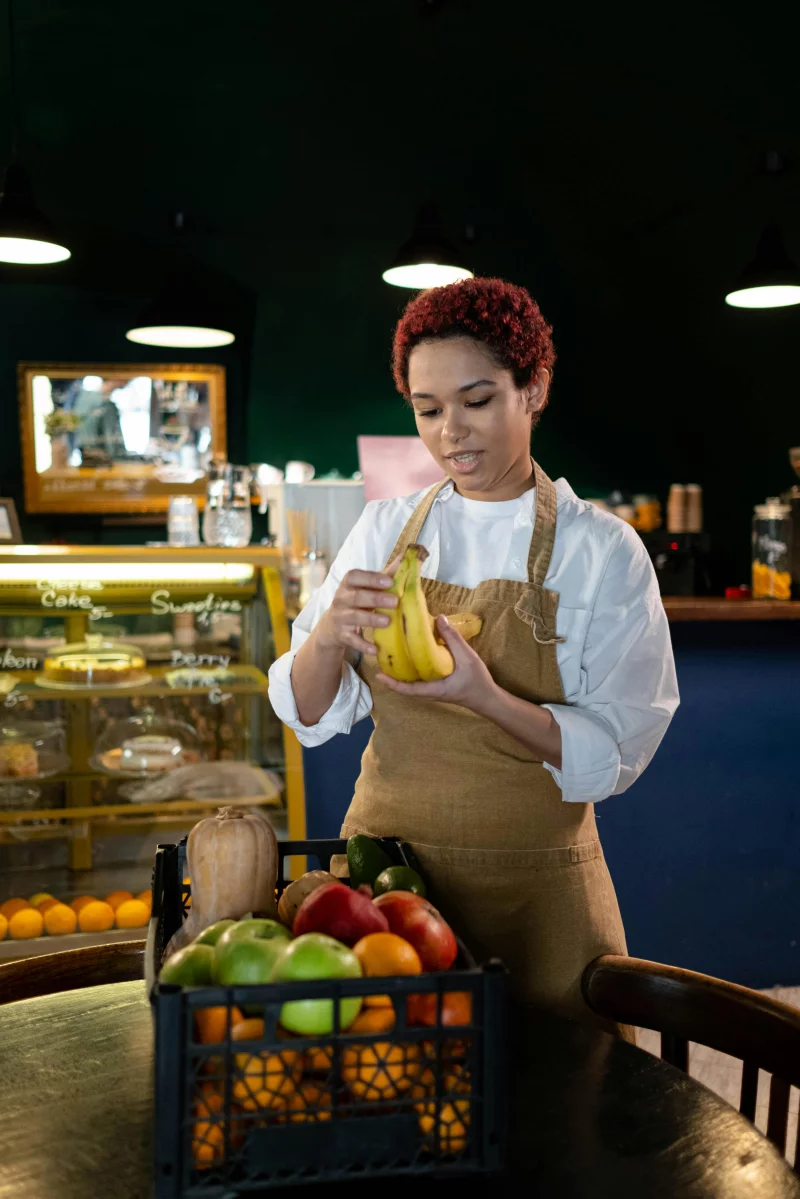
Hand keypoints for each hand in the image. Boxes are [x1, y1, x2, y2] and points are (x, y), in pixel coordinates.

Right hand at [316, 560, 399, 657]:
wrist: (332, 626)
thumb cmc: (357, 601)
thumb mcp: (368, 587)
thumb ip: (387, 573)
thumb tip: (408, 556)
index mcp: (349, 584)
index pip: (354, 577)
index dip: (370, 578)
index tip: (388, 581)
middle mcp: (341, 599)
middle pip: (356, 597)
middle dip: (375, 598)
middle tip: (395, 601)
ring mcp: (340, 618)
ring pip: (354, 617)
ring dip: (370, 619)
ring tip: (388, 621)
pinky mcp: (342, 635)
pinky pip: (352, 640)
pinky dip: (363, 645)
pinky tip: (375, 649)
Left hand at [376, 615, 497, 710]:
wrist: (488, 698)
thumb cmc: (477, 680)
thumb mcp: (466, 657)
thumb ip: (452, 638)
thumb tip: (438, 618)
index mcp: (434, 689)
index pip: (408, 689)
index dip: (392, 683)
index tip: (378, 674)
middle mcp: (430, 692)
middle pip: (406, 688)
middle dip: (392, 677)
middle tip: (380, 662)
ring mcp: (434, 691)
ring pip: (412, 685)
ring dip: (401, 675)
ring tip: (391, 660)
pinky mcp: (438, 687)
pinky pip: (420, 682)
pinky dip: (412, 673)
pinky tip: (412, 660)